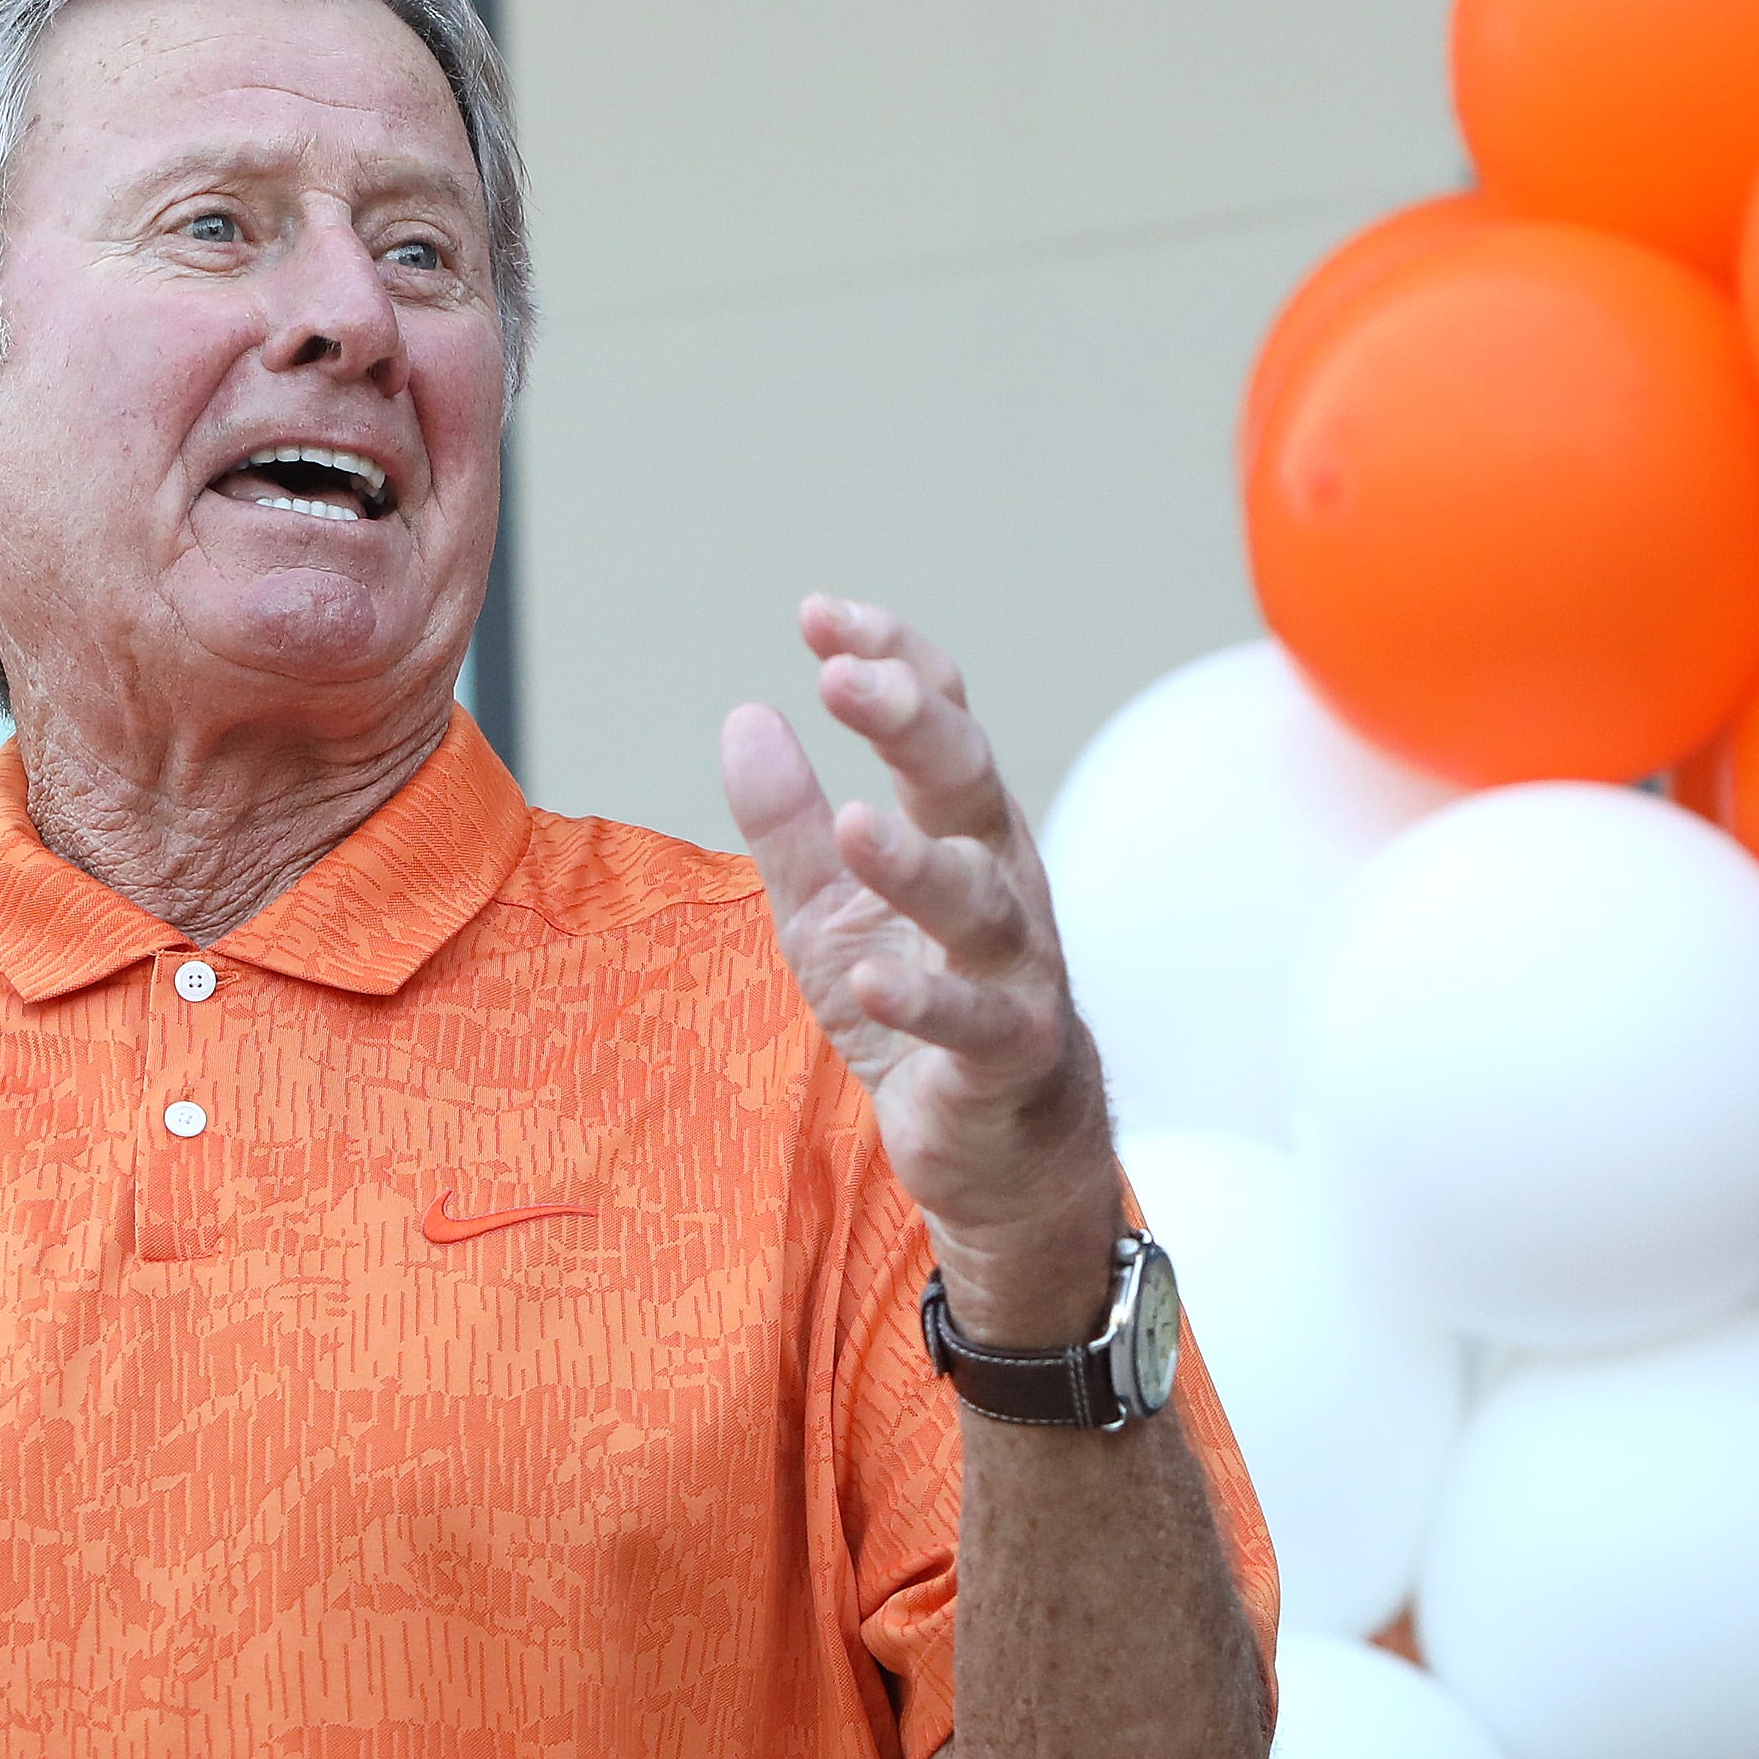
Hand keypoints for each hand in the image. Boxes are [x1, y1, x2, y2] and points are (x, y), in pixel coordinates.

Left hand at [722, 596, 1121, 1346]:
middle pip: (968, 781)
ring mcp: (1014, 965)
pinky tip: (871, 981)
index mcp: (958, 827)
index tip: (820, 615)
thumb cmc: (912, 1004)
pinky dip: (922, 1002)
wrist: (994, 1144)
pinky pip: (972, 1021)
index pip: (939, 720)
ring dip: (915, 862)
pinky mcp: (1007, 1052)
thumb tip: (744, 716)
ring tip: (854, 824)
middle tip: (846, 678)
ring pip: (978, 900)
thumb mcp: (825, 910)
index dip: (891, 661)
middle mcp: (1000, 876)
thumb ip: (786, 822)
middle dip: (912, 723)